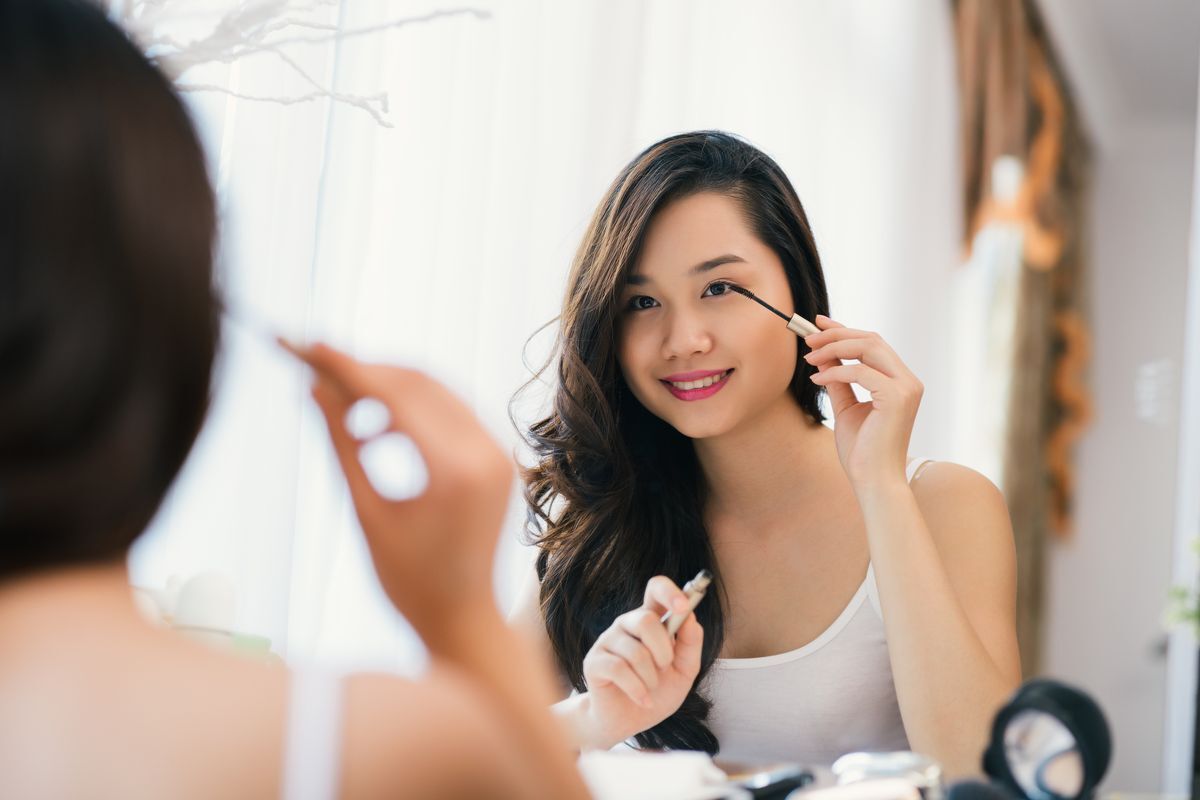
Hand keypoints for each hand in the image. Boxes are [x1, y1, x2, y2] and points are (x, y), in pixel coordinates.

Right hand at [294, 342, 512, 640]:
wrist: (464, 621)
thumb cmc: (409, 583)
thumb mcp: (367, 513)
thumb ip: (343, 446)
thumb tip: (315, 389)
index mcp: (456, 471)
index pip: (396, 395)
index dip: (349, 367)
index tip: (309, 346)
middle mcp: (488, 452)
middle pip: (420, 384)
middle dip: (367, 371)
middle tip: (317, 366)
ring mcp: (499, 454)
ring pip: (437, 393)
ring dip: (389, 389)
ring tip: (341, 406)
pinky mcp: (498, 459)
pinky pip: (452, 415)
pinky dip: (413, 411)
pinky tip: (374, 432)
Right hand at [579, 576, 702, 747]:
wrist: (629, 722)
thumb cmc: (657, 692)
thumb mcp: (684, 672)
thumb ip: (690, 645)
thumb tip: (691, 618)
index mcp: (651, 621)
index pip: (656, 589)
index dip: (670, 592)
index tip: (684, 606)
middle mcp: (627, 625)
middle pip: (645, 619)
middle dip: (663, 650)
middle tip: (664, 667)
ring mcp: (607, 641)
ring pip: (635, 651)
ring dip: (651, 678)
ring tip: (650, 689)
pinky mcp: (594, 662)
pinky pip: (619, 669)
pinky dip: (638, 689)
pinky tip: (642, 699)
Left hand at [804, 316, 922, 489]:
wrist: (873, 480)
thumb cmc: (862, 450)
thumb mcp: (846, 407)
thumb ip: (838, 380)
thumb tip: (822, 354)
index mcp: (900, 381)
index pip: (873, 344)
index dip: (845, 330)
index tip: (818, 324)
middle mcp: (908, 380)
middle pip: (871, 340)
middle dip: (836, 335)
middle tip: (808, 339)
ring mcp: (906, 388)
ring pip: (869, 348)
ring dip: (834, 348)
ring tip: (809, 357)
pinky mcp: (897, 397)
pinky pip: (860, 372)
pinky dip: (835, 373)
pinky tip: (816, 380)